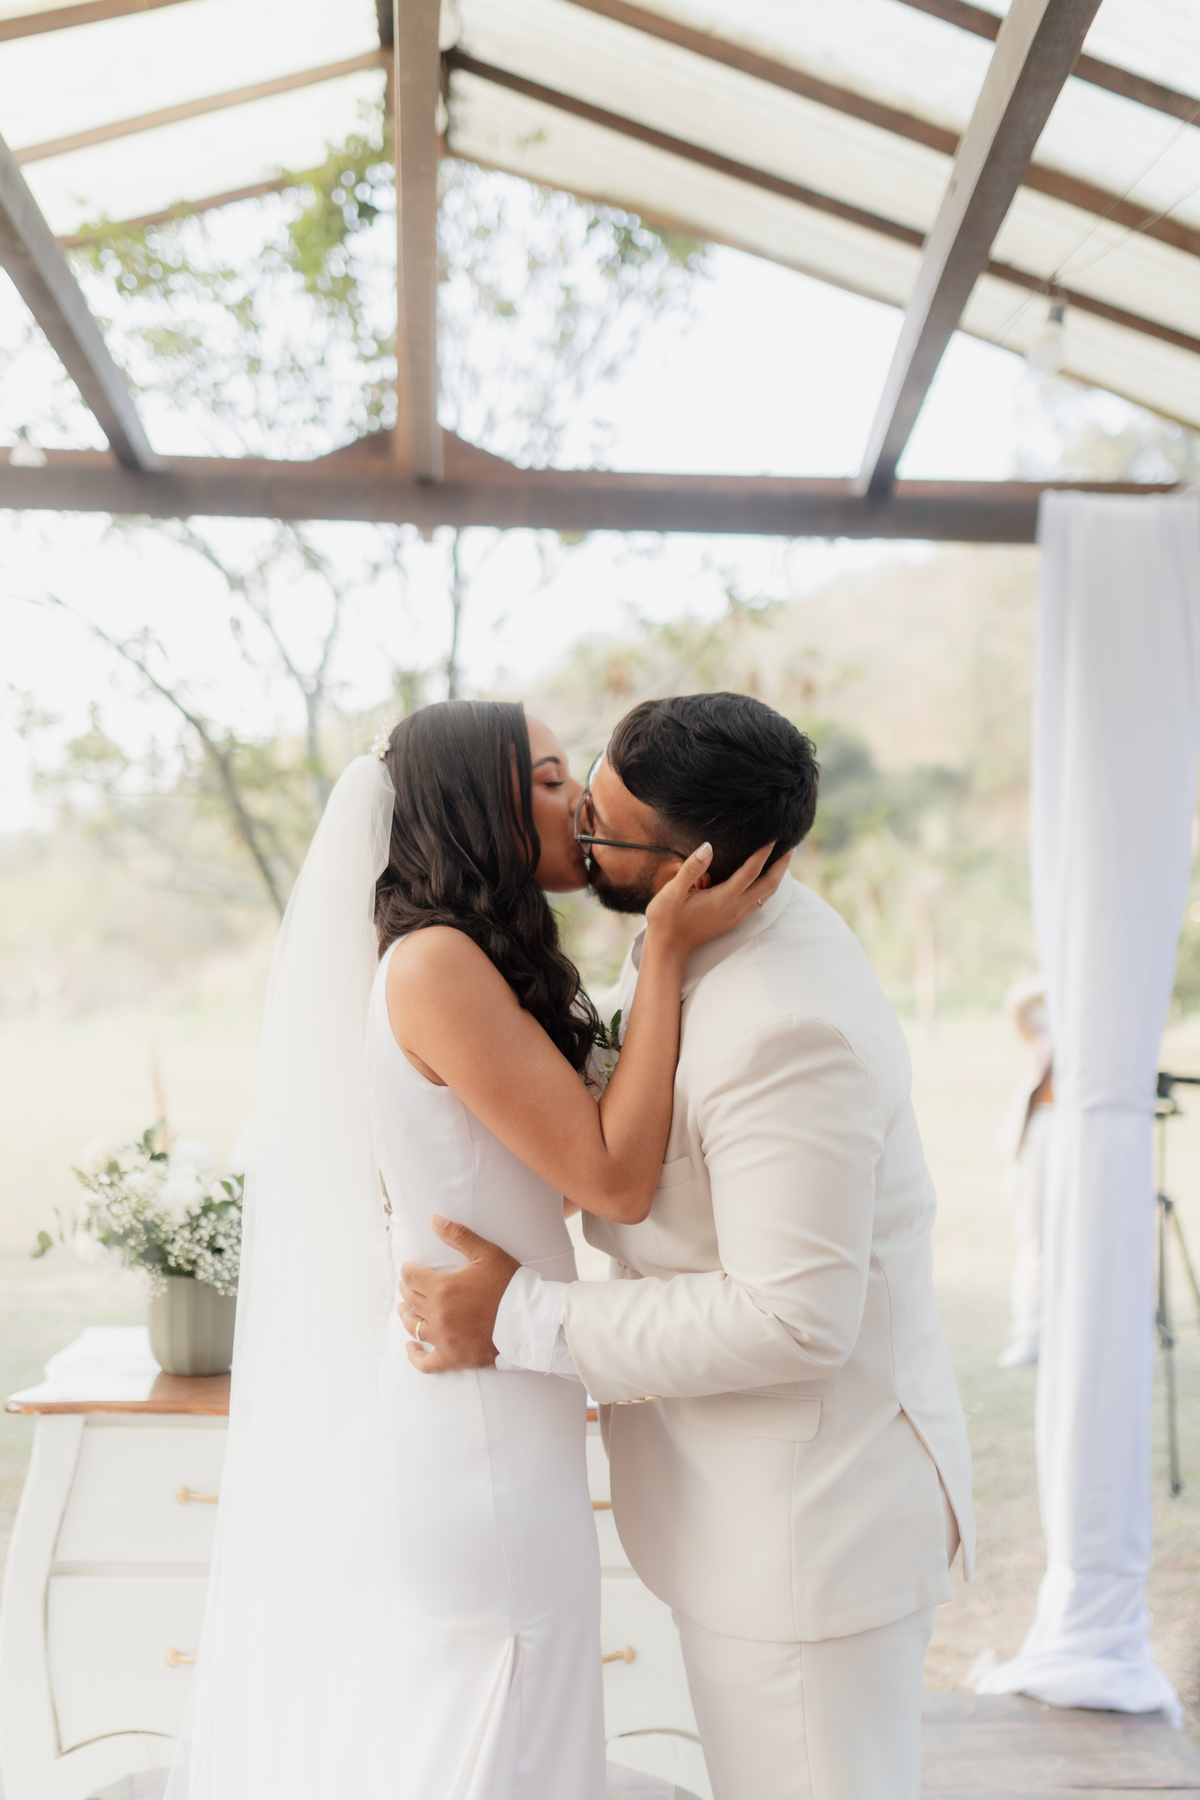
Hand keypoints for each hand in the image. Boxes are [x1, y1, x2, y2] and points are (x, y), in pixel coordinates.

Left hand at [398, 1215, 520, 1372]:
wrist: (530, 1320)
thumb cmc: (510, 1285)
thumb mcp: (486, 1254)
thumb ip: (458, 1236)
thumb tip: (434, 1220)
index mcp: (442, 1289)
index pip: (411, 1277)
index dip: (408, 1270)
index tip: (410, 1268)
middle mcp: (438, 1316)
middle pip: (410, 1301)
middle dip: (407, 1290)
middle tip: (407, 1285)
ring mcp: (444, 1339)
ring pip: (413, 1327)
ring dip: (406, 1315)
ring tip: (405, 1309)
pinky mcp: (453, 1358)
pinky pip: (425, 1362)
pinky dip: (415, 1355)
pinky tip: (411, 1346)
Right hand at [645, 840, 786, 957]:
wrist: (668, 947)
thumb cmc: (666, 918)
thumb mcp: (672, 892)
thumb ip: (692, 869)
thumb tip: (708, 846)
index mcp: (721, 900)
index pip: (750, 873)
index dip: (762, 854)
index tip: (772, 837)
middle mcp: (734, 909)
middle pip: (768, 885)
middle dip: (782, 865)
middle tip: (791, 844)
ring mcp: (736, 916)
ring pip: (766, 894)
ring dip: (778, 875)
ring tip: (784, 857)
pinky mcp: (734, 919)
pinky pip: (759, 900)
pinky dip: (768, 885)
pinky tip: (766, 876)